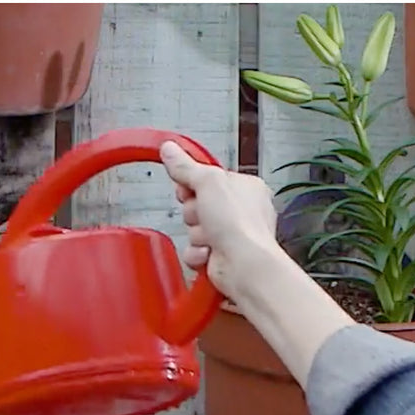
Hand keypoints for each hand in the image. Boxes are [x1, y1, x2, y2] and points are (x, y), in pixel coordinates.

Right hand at [159, 140, 280, 303]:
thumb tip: (170, 149)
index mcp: (244, 187)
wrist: (243, 265)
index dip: (193, 184)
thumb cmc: (239, 224)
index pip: (208, 179)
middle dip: (194, 212)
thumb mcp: (208, 181)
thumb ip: (186, 167)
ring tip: (211, 237)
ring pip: (194, 229)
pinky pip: (194, 251)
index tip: (188, 188)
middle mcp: (240, 211)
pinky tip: (208, 254)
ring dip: (196, 234)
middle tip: (204, 215)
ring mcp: (230, 236)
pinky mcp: (219, 258)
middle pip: (198, 204)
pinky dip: (197, 254)